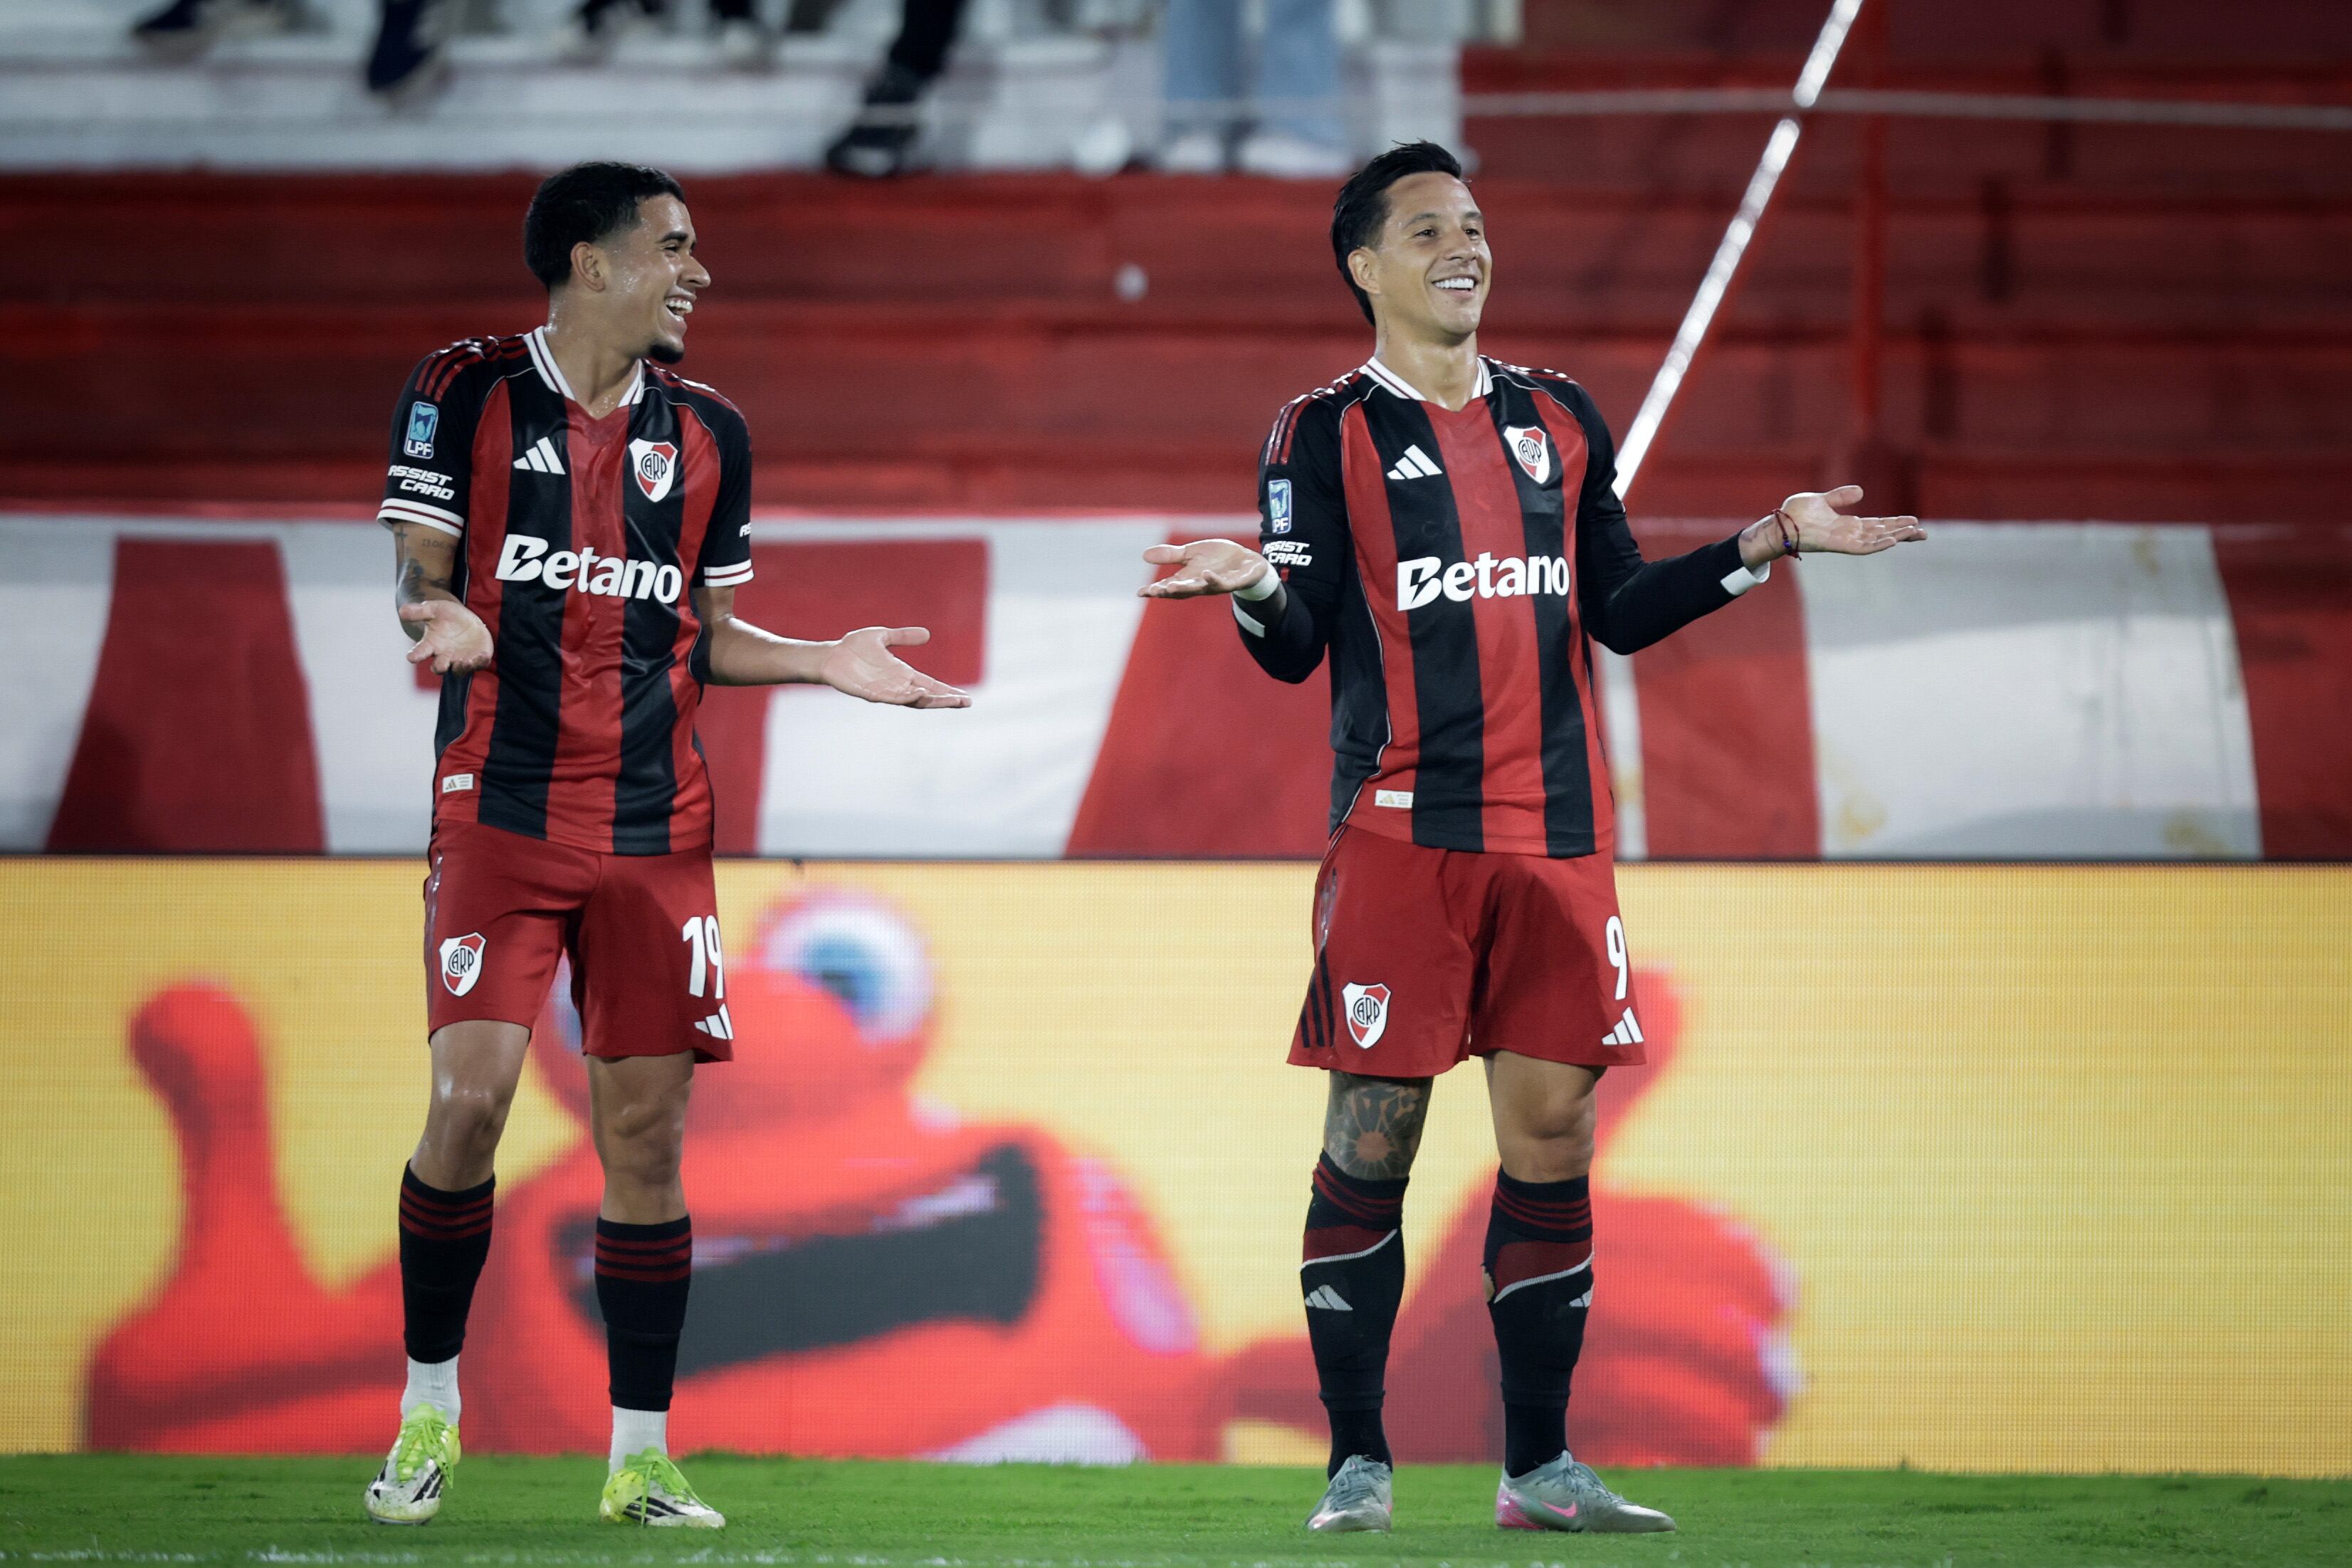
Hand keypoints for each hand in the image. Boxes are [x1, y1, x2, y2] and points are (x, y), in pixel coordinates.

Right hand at [399, 599, 493, 673]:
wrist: (463, 619)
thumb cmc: (445, 615)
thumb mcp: (433, 609)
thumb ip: (419, 611)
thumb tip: (401, 611)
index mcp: (431, 645)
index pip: (420, 652)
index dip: (415, 655)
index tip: (411, 657)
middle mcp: (444, 656)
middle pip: (439, 667)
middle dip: (440, 667)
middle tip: (441, 665)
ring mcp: (460, 659)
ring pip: (460, 669)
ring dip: (462, 667)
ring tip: (466, 661)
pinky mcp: (476, 658)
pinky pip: (479, 664)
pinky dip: (480, 661)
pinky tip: (483, 655)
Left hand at [817, 626, 971, 708]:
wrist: (829, 656)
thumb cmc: (853, 647)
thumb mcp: (883, 636)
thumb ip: (903, 637)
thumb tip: (927, 634)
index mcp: (903, 673)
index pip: (930, 685)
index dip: (947, 691)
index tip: (965, 697)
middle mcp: (897, 685)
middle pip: (927, 696)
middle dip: (946, 700)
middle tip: (966, 702)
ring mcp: (886, 691)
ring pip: (914, 700)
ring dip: (931, 701)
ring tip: (950, 700)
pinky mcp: (872, 694)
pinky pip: (892, 698)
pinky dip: (907, 698)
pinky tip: (919, 694)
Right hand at [1139, 540, 1271, 598]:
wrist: (1246, 561)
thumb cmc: (1218, 559)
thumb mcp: (1192, 553)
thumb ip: (1171, 555)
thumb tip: (1144, 555)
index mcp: (1188, 578)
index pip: (1168, 586)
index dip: (1154, 590)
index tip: (1140, 593)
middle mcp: (1200, 585)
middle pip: (1181, 591)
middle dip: (1167, 591)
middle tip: (1154, 591)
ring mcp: (1215, 585)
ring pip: (1198, 589)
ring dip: (1185, 588)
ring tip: (1170, 587)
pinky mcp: (1232, 582)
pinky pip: (1222, 583)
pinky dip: (1213, 579)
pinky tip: (1204, 574)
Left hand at [1779, 485, 1927, 555]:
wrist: (1779, 522)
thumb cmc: (1796, 514)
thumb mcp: (1822, 500)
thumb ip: (1841, 497)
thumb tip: (1861, 491)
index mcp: (1847, 525)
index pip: (1877, 525)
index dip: (1895, 523)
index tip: (1913, 521)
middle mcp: (1849, 534)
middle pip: (1882, 534)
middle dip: (1903, 533)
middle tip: (1924, 532)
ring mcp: (1844, 541)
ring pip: (1876, 541)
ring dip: (1896, 537)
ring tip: (1915, 533)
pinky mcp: (1837, 545)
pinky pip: (1861, 547)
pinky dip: (1877, 545)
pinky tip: (1892, 541)